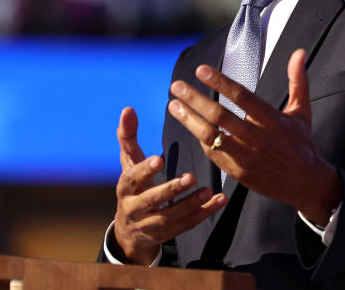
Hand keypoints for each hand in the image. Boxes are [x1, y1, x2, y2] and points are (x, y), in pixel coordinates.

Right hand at [111, 107, 226, 263]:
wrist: (130, 231)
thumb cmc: (133, 186)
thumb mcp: (128, 162)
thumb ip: (128, 136)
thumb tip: (128, 108)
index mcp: (125, 188)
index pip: (131, 179)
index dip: (144, 171)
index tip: (159, 160)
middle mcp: (134, 209)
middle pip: (151, 201)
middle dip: (170, 190)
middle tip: (190, 177)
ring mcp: (150, 225)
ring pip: (170, 218)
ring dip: (190, 204)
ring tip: (208, 190)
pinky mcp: (166, 235)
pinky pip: (186, 226)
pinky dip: (203, 213)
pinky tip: (219, 200)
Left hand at [168, 49, 341, 225]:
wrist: (304, 184)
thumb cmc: (301, 144)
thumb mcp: (302, 112)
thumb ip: (297, 81)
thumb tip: (299, 52)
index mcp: (272, 120)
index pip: (241, 96)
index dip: (220, 82)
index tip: (201, 70)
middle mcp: (257, 138)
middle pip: (220, 115)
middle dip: (195, 99)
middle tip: (176, 86)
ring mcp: (246, 157)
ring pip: (211, 136)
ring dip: (189, 119)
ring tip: (173, 105)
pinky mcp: (238, 172)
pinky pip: (213, 154)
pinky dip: (201, 139)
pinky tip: (190, 125)